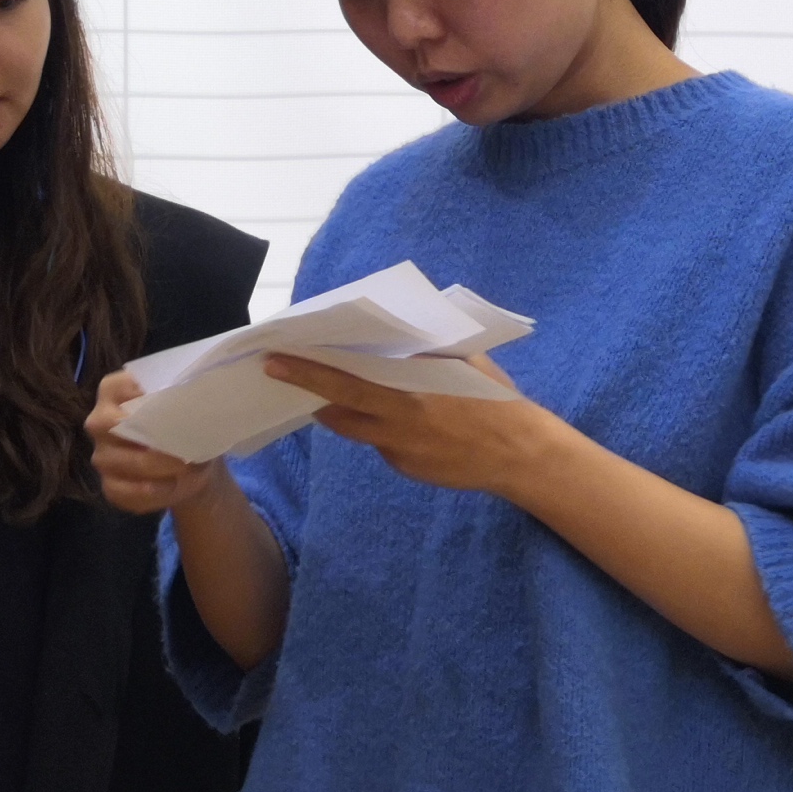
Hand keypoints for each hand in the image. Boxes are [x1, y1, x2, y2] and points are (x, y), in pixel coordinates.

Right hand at [87, 367, 228, 516]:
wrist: (190, 464)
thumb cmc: (184, 424)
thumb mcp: (185, 406)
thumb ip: (179, 400)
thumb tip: (188, 404)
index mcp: (114, 391)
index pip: (116, 387)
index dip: (139, 394)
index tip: (168, 401)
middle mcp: (100, 422)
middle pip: (114, 426)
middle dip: (154, 437)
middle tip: (184, 446)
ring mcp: (102, 456)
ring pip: (127, 462)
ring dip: (162, 468)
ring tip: (189, 468)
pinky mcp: (109, 486)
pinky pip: (126, 492)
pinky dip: (156, 492)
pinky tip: (173, 486)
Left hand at [263, 350, 565, 499]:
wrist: (518, 452)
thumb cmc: (492, 395)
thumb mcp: (462, 359)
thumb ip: (426, 346)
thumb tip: (395, 324)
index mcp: (411, 385)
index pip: (349, 373)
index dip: (313, 366)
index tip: (282, 355)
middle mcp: (399, 416)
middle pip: (339, 400)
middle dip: (305, 384)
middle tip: (274, 369)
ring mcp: (399, 446)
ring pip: (353, 425)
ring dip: (335, 409)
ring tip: (319, 393)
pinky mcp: (404, 466)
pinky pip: (380, 442)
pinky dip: (377, 427)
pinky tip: (388, 417)